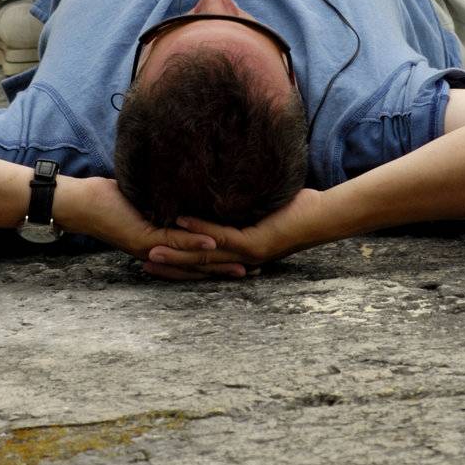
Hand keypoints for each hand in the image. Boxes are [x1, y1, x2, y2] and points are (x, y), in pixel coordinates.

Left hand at [77, 178, 246, 279]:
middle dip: (228, 266)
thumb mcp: (145, 201)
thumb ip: (164, 204)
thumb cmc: (110, 201)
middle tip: (259, 268)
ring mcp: (152, 248)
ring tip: (247, 261)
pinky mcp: (144, 239)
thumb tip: (185, 191)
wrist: (81, 205)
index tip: (249, 260)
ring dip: (219, 258)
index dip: (222, 259)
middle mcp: (159, 252)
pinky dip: (195, 240)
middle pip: (200, 264)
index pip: (197, 257)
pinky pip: (175, 241)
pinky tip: (215, 240)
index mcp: (160, 245)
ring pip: (191, 255)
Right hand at [141, 188, 328, 281]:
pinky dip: (199, 228)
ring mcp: (247, 253)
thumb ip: (241, 211)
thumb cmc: (295, 211)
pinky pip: (222, 236)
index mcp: (240, 255)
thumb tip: (223, 198)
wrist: (324, 217)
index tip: (150, 260)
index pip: (201, 262)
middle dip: (169, 265)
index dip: (175, 263)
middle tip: (140, 263)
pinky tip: (180, 220)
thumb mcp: (260, 210)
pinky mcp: (255, 243)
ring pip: (204, 254)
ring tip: (150, 250)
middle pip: (197, 265)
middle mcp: (241, 259)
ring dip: (176, 251)